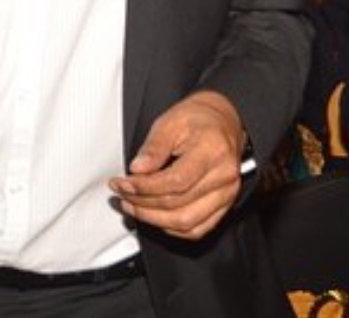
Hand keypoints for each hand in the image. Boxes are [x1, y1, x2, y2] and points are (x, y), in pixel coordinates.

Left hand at [109, 90, 244, 239]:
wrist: (222, 122)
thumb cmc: (196, 119)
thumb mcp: (170, 122)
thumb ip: (153, 148)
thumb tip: (137, 170)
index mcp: (212, 152)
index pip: (176, 181)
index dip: (144, 187)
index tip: (122, 184)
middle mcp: (223, 177)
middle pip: (179, 204)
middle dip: (143, 203)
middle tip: (121, 193)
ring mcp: (227, 194)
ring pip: (188, 222)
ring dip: (154, 219)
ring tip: (132, 206)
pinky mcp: (225, 205)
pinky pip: (198, 228)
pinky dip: (173, 227)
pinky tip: (154, 216)